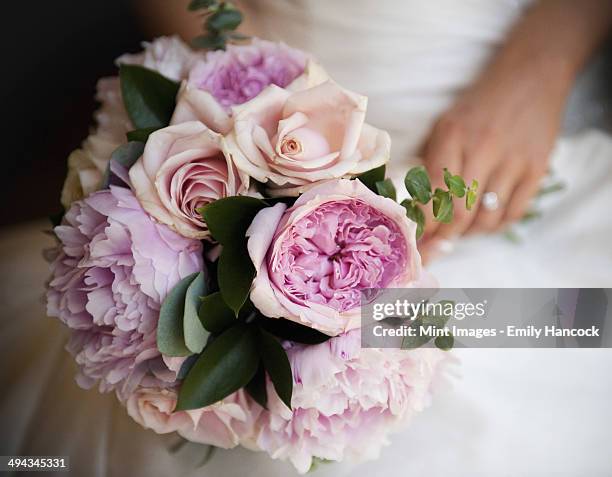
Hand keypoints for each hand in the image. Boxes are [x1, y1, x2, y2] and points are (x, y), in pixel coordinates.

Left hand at [420, 66, 563, 256]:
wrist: (530, 76)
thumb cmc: (478, 105)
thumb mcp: (445, 124)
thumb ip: (429, 162)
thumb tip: (416, 208)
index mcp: (451, 137)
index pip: (431, 195)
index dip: (422, 226)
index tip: (415, 241)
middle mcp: (481, 149)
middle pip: (458, 214)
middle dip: (443, 238)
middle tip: (436, 246)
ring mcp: (512, 160)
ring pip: (486, 218)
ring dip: (469, 234)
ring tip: (461, 230)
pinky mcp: (537, 168)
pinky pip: (514, 213)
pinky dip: (496, 226)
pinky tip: (486, 222)